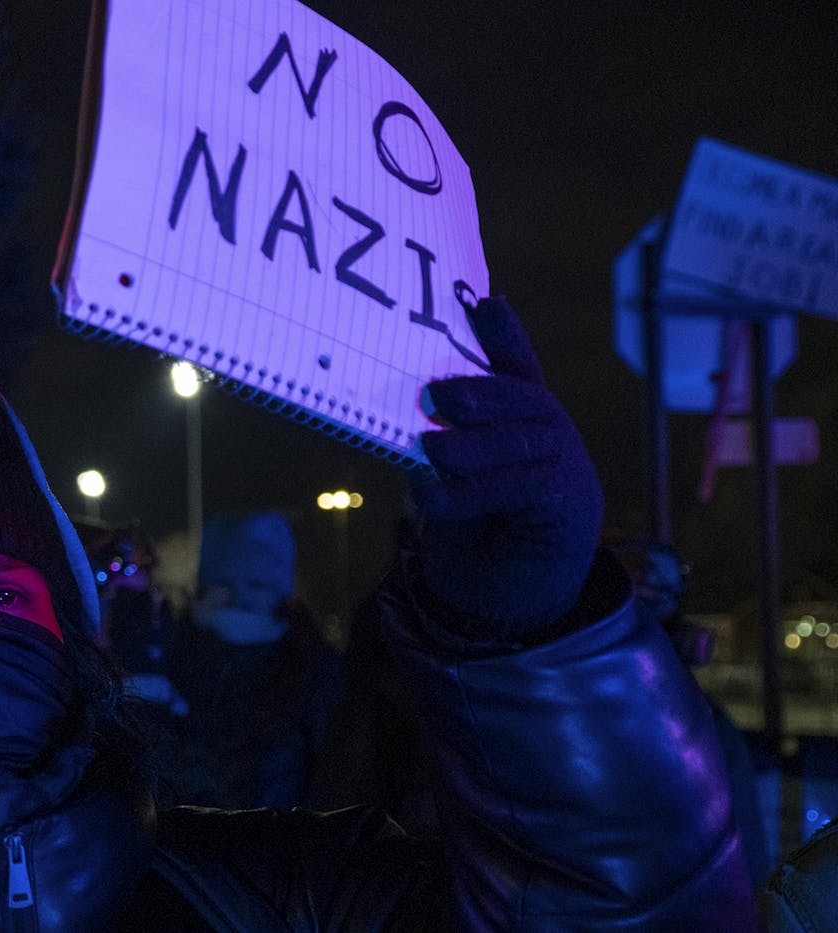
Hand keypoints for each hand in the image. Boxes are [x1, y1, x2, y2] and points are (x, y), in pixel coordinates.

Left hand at [410, 297, 602, 636]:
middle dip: (481, 392)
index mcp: (524, 421)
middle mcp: (551, 437)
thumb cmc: (472, 534)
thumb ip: (440, 444)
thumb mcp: (448, 481)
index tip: (483, 301)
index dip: (502, 335)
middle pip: (523, 399)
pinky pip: (518, 487)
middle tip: (436, 396)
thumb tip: (405, 414)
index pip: (516, 368)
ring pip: (522, 441)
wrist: (503, 605)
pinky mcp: (568, 508)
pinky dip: (469, 490)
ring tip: (429, 447)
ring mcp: (567, 470)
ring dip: (472, 445)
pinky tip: (430, 494)